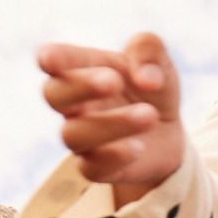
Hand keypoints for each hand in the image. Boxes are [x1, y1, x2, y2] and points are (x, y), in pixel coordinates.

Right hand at [35, 35, 185, 205]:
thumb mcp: (158, 60)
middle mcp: (74, 103)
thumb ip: (150, 49)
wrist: (168, 129)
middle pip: (54, 95)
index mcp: (81, 68)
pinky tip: (139, 147)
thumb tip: (148, 78)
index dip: (49, 59)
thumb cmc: (152, 85)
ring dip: (112, 123)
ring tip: (150, 115)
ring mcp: (82, 137)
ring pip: (73, 134)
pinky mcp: (97, 167)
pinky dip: (114, 157)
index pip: (53, 60)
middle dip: (81, 86)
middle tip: (115, 81)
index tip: (51, 59)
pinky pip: (91, 168)